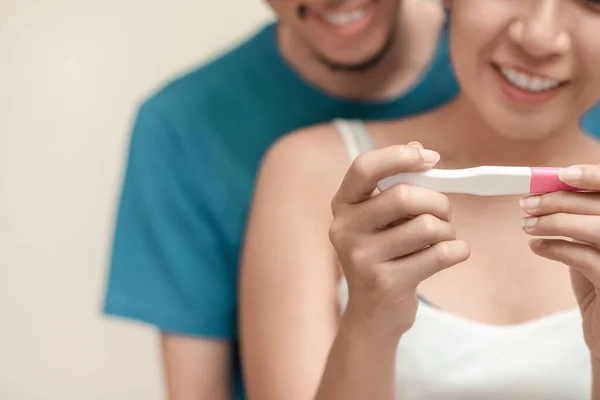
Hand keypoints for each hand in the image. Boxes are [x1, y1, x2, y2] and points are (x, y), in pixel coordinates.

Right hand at [329, 143, 469, 337]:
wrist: (372, 315)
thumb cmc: (384, 257)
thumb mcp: (381, 219)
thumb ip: (398, 184)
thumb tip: (421, 149)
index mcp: (343, 205)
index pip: (364, 167)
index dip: (400, 156)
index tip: (432, 159)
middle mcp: (344, 229)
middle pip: (405, 196)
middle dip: (438, 202)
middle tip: (444, 214)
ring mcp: (361, 258)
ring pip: (427, 226)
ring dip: (447, 231)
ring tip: (441, 240)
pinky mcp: (384, 284)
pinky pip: (440, 254)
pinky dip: (458, 251)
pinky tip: (452, 254)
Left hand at [520, 164, 599, 360]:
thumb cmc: (598, 283)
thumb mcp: (590, 243)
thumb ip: (580, 217)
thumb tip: (548, 189)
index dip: (594, 176)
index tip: (562, 174)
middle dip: (560, 199)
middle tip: (527, 204)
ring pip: (597, 228)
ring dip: (555, 222)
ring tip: (526, 225)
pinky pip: (588, 259)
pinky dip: (558, 248)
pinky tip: (538, 246)